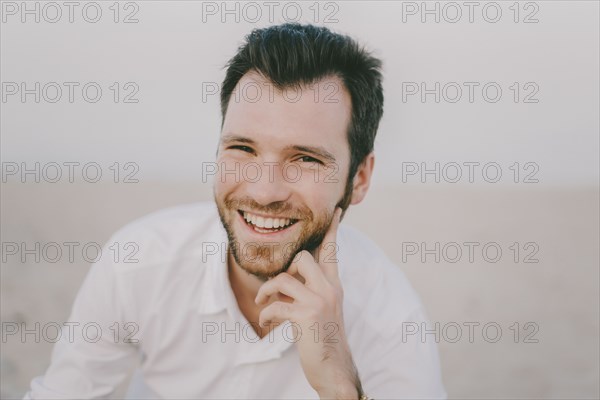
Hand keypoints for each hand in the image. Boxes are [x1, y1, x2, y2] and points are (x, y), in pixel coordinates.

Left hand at [255, 208, 360, 398]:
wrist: (334, 369)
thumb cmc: (322, 340)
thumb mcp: (320, 310)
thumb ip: (309, 290)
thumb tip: (285, 279)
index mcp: (334, 285)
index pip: (332, 251)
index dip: (332, 230)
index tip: (336, 212)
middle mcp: (330, 289)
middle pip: (302, 257)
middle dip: (284, 270)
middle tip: (277, 291)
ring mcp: (320, 301)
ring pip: (285, 278)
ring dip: (267, 291)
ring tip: (263, 304)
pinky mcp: (307, 316)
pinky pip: (276, 305)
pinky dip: (266, 314)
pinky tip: (268, 325)